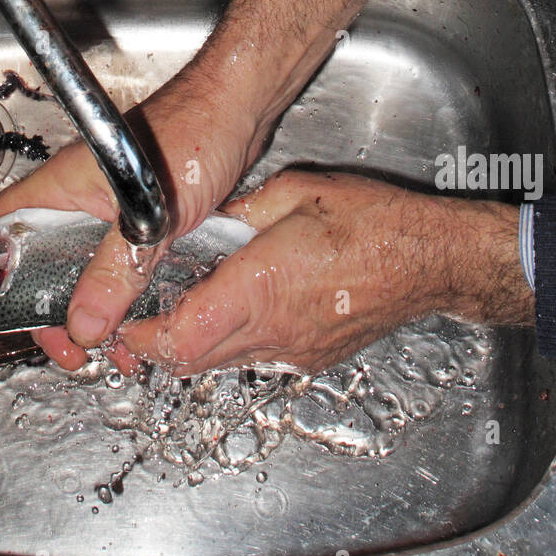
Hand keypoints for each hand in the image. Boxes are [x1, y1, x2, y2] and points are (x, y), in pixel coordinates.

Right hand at [0, 65, 256, 368]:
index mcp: (63, 184)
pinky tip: (142, 320)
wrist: (241, 111)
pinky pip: (124, 261)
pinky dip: (128, 292)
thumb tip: (84, 324)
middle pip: (44, 260)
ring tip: (114, 345)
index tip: (22, 322)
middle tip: (76, 347)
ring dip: (96, 307)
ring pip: (87, 265)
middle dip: (56, 308)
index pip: (3, 230)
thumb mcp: (150, 216)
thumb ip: (115, 270)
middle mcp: (81, 195)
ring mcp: (113, 207)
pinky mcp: (146, 217)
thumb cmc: (195, 131)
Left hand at [119, 169, 532, 374]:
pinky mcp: (313, 356)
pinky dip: (230, 342)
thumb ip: (241, 210)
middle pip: (191, 362)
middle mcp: (274, 328)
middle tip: (135, 322)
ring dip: (191, 346)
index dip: (141, 336)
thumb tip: (207, 218)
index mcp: (261, 286)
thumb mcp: (294, 191)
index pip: (181, 335)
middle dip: (154, 347)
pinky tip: (233, 309)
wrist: (432, 258)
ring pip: (220, 364)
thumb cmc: (375, 220)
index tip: (123, 321)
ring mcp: (295, 349)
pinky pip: (255, 357)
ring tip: (179, 311)